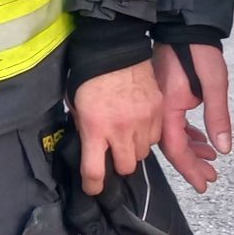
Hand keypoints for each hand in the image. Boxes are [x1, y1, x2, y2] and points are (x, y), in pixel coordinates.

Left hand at [71, 60, 162, 196]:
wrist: (116, 47)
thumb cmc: (91, 73)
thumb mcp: (76, 103)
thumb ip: (82, 126)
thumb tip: (87, 145)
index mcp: (95, 127)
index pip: (94, 172)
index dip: (92, 186)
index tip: (92, 187)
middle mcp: (120, 128)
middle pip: (124, 167)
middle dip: (118, 163)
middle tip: (113, 151)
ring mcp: (141, 121)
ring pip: (142, 154)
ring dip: (133, 149)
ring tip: (126, 133)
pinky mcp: (157, 112)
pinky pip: (155, 137)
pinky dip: (147, 135)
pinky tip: (138, 122)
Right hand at [154, 42, 231, 193]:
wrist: (185, 24)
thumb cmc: (199, 50)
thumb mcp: (214, 83)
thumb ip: (217, 116)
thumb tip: (223, 149)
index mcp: (167, 107)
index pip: (175, 148)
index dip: (190, 169)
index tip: (204, 185)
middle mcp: (159, 108)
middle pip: (172, 145)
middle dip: (192, 163)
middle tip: (211, 177)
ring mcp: (160, 101)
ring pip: (172, 134)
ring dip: (191, 148)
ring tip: (211, 159)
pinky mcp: (165, 94)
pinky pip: (173, 122)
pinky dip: (187, 133)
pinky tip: (200, 138)